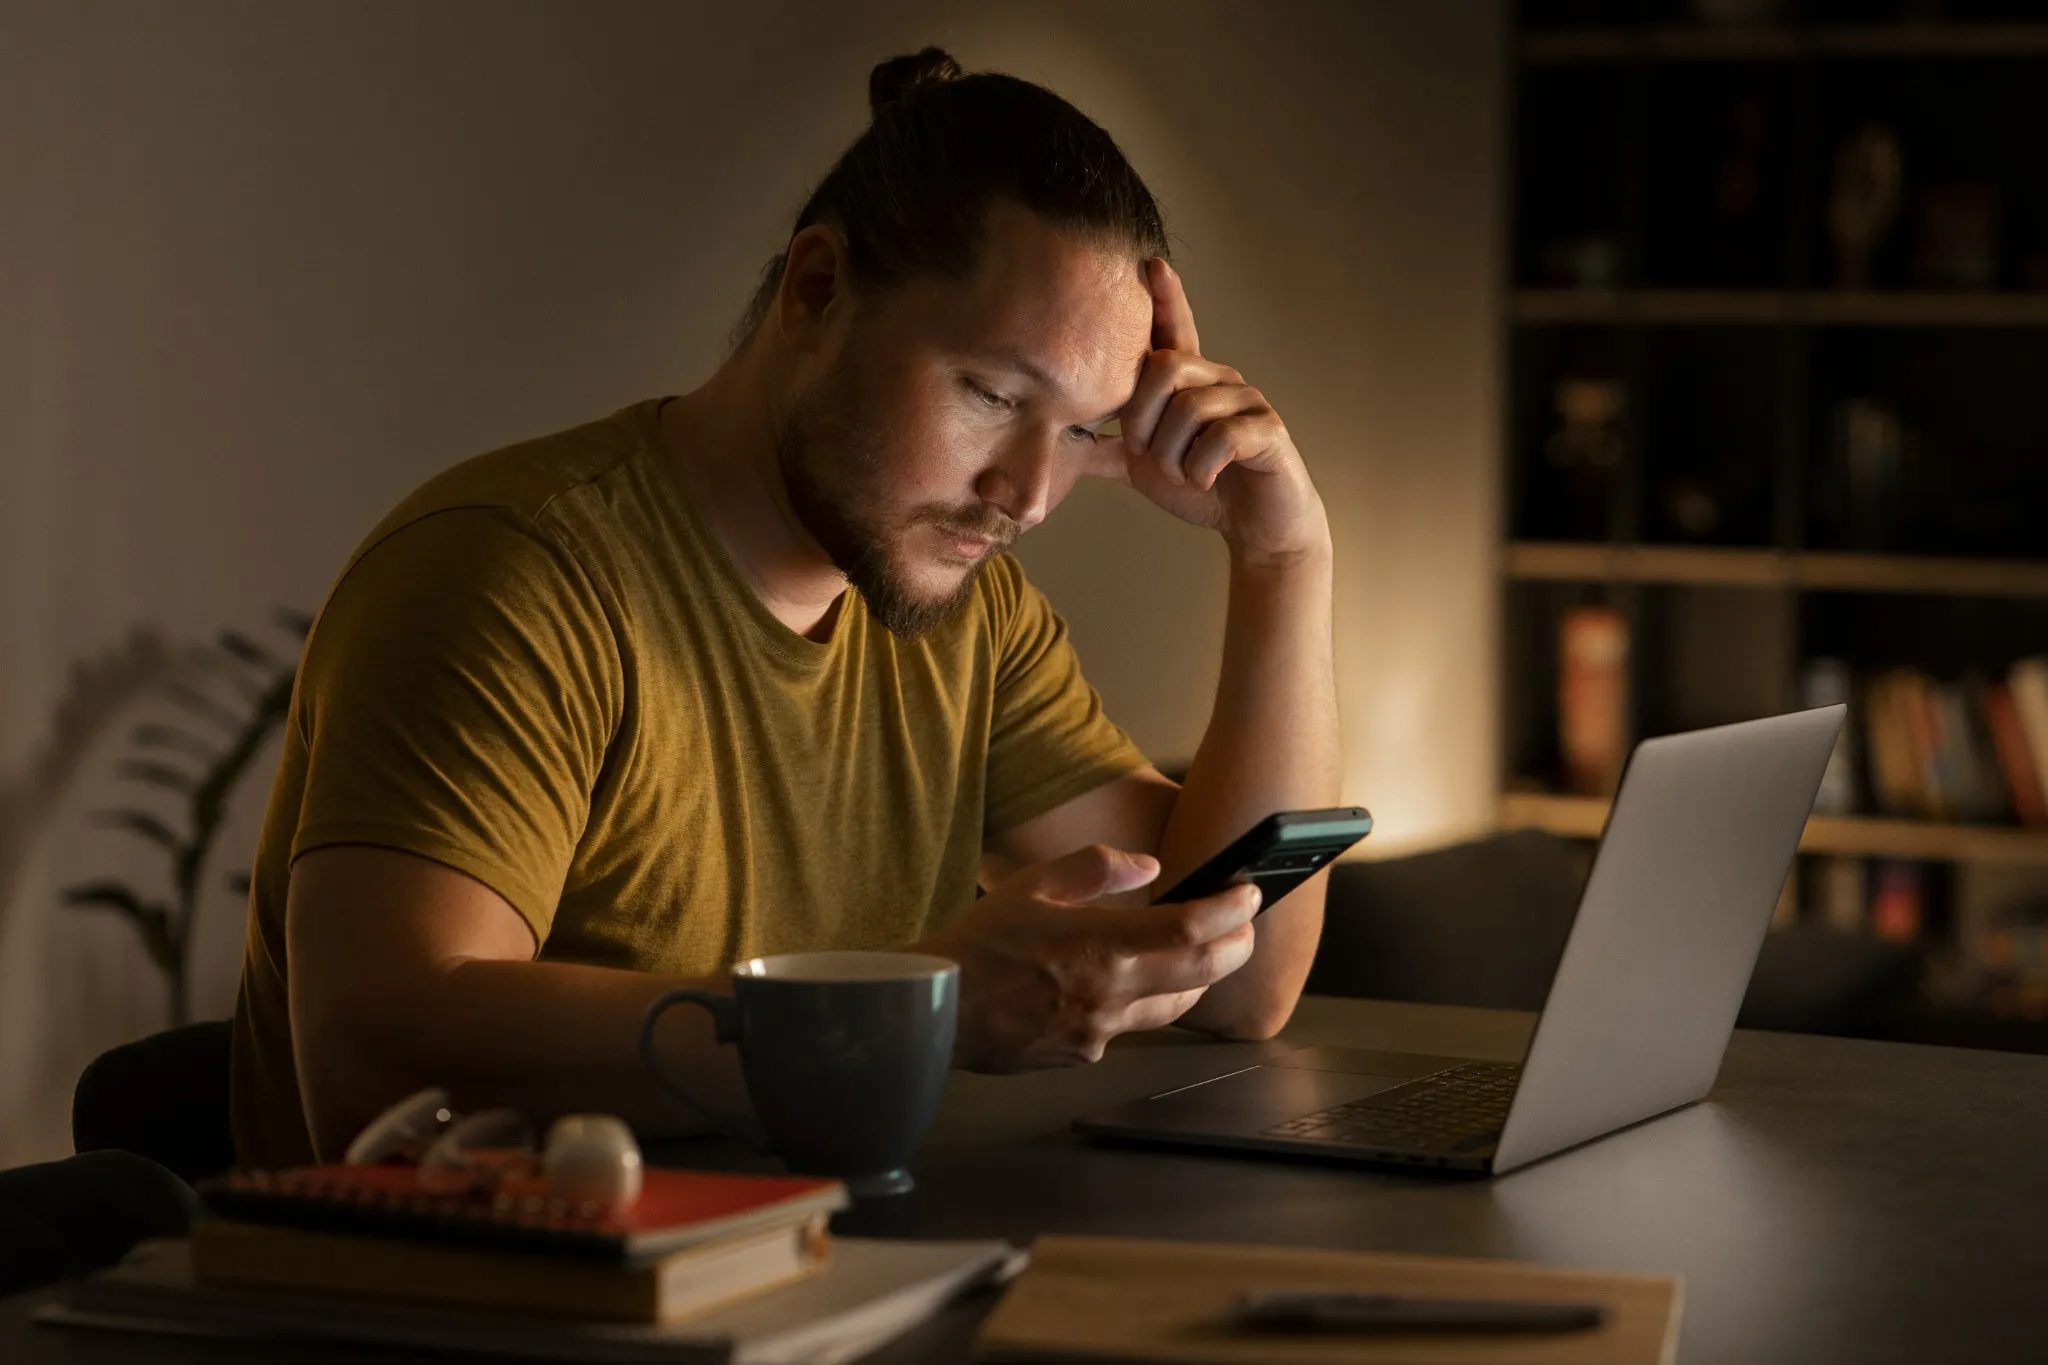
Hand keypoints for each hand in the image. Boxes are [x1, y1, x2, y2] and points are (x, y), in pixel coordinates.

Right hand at [920, 845, 1260, 1071]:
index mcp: (1098, 946)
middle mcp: (1109, 994)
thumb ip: (1097, 868)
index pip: (1192, 930)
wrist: (936, 1009)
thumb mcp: (1032, 884)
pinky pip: (1133, 1025)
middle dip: (1236, 944)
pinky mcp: (1086, 1054)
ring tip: (1202, 949)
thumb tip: (1148, 867)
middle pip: (1203, 973)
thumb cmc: (977, 945)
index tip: (1248, 893)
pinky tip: (1130, 980)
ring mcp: (1101, 1031)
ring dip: (1199, 976)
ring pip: (1177, 1005)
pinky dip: (1145, 999)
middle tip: (1243, 922)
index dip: (1231, 910)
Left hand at [1091, 259, 1329, 565]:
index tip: (1151, 264)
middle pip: (1165, 367)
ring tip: (1182, 474)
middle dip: (1141, 418)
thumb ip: (1106, 448)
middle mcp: (1219, 380)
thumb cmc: (1204, 486)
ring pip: (1189, 408)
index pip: (1174, 330)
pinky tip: (1205, 480)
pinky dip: (1200, 469)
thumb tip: (1056, 440)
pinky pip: (1220, 438)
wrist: (1255, 526)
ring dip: (1172, 455)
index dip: (1165, 298)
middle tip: (1143, 452)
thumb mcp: (1144, 467)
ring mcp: (1246, 402)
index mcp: (1189, 382)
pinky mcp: (1267, 430)